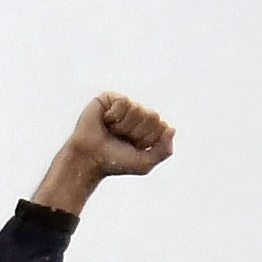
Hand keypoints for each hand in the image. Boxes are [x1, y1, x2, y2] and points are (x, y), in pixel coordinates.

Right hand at [33, 93, 174, 213]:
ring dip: (124, 126)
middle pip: (153, 117)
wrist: (90, 158)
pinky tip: (106, 121)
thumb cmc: (116, 161)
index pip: (162, 126)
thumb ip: (164, 151)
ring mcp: (125, 106)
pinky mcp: (110, 98)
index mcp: (150, 129)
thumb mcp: (145, 163)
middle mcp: (139, 115)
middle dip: (137, 133)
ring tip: (112, 131)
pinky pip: (124, 102)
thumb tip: (172, 129)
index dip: (148, 140)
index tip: (134, 147)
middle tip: (122, 139)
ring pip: (138, 109)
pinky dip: (115, 116)